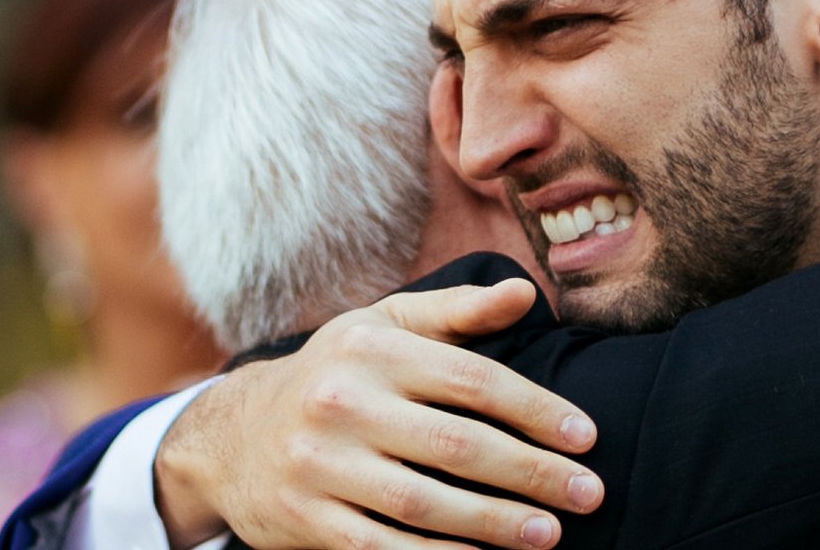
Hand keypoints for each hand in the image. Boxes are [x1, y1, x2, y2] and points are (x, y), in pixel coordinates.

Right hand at [155, 278, 605, 548]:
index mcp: (372, 350)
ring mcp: (319, 465)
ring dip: (496, 523)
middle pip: (458, 444)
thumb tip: (528, 294)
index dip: (537, 410)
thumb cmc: (334, 376)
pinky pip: (382, 547)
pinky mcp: (305, 519)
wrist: (230, 437)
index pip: (473, 380)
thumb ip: (457, 313)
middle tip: (589, 494)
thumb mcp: (383, 327)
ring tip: (550, 534)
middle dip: (533, 473)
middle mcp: (342, 403)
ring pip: (425, 502)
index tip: (587, 437)